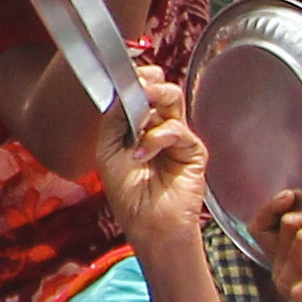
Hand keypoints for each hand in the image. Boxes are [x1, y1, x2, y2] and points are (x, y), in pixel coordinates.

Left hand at [95, 70, 207, 246]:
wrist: (147, 224)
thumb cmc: (127, 193)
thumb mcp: (108, 150)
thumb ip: (114, 119)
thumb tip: (122, 92)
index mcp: (139, 125)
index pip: (142, 91)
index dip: (135, 80)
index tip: (123, 77)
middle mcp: (160, 126)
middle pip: (161, 88)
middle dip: (148, 83)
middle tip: (137, 88)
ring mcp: (178, 137)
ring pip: (173, 99)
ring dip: (154, 99)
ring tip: (139, 118)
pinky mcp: (193, 150)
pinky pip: (178, 129)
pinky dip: (157, 138)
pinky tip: (143, 155)